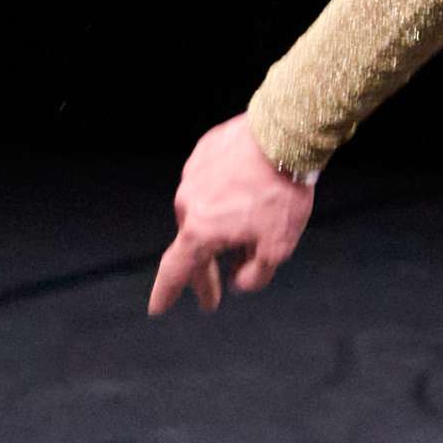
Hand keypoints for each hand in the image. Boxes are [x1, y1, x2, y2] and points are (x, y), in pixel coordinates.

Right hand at [148, 112, 315, 318]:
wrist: (285, 134)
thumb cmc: (281, 192)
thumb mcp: (278, 248)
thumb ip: (254, 274)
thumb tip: (238, 281)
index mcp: (200, 231)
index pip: (175, 270)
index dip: (166, 293)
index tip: (157, 308)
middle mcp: (188, 203)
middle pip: (192, 245)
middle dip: (204, 273)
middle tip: (214, 294)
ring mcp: (193, 174)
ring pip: (203, 212)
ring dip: (219, 229)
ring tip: (248, 237)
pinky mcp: (205, 152)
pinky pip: (212, 183)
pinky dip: (224, 197)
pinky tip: (246, 196)